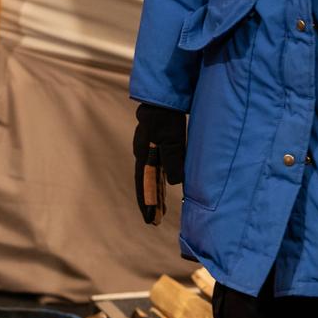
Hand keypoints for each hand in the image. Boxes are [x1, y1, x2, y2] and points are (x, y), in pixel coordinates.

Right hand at [133, 103, 187, 225]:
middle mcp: (143, 153)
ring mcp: (148, 148)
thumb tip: (174, 183)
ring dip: (155, 192)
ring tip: (159, 208)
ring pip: (151, 175)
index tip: (149, 220)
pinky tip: (165, 183)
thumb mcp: (172, 139)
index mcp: (143, 154)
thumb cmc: (165, 117)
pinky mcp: (156, 143)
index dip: (146, 202)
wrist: (162, 96)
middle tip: (154, 221)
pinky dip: (160, 179)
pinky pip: (157, 166)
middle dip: (149, 201)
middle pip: (146, 182)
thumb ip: (173, 159)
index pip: (143, 184)